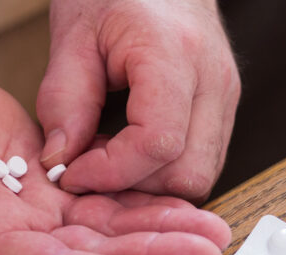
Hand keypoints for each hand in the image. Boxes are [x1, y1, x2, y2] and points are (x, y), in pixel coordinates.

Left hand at [37, 0, 239, 202]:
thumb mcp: (73, 36)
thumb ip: (63, 102)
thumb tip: (59, 163)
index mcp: (173, 54)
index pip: (157, 143)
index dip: (111, 172)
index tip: (72, 172)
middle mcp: (212, 80)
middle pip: (187, 175)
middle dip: (134, 186)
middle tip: (90, 167)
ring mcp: (225, 97)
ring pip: (199, 177)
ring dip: (150, 183)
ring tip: (109, 157)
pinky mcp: (224, 110)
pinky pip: (200, 164)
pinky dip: (162, 172)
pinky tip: (129, 152)